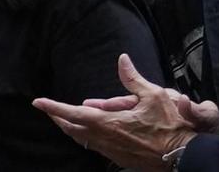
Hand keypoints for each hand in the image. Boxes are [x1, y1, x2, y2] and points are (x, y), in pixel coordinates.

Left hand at [34, 54, 218, 169]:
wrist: (180, 155)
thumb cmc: (169, 125)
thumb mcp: (154, 95)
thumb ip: (133, 78)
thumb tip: (122, 59)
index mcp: (109, 123)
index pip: (73, 114)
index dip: (54, 107)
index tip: (38, 102)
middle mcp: (105, 140)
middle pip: (73, 130)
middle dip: (58, 118)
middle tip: (48, 109)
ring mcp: (111, 152)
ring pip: (83, 140)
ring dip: (72, 128)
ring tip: (65, 118)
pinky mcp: (119, 159)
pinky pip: (95, 146)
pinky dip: (86, 137)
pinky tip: (90, 132)